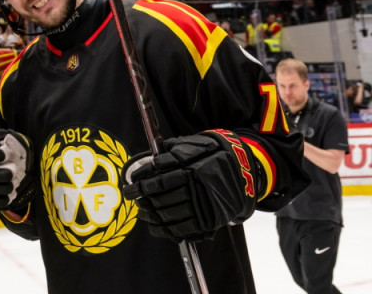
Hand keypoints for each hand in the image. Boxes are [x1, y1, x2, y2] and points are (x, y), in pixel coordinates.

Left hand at [121, 131, 261, 241]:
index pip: (159, 181)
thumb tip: (149, 163)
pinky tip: (154, 226)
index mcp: (192, 170)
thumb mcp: (194, 145)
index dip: (141, 185)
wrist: (244, 169)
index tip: (130, 186)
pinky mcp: (209, 220)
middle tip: (133, 198)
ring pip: (169, 215)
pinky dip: (164, 230)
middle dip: (143, 200)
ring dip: (151, 215)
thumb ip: (171, 152)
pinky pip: (182, 229)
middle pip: (161, 199)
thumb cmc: (213, 154)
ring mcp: (204, 206)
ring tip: (142, 211)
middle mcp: (197, 189)